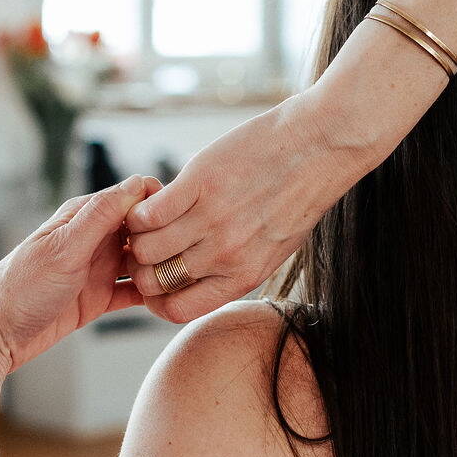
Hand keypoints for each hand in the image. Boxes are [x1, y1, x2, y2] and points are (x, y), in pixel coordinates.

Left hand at [0, 175, 160, 373]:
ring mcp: (97, 268)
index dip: (160, 207)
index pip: (135, 196)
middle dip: (166, 240)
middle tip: (181, 259)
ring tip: (179, 280)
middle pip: (145, 229)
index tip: (176, 225)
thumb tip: (139, 183)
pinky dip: (152, 295)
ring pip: (144, 261)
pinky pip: (135, 292)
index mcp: (84, 215)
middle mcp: (93, 238)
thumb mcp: (65, 247)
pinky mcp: (98, 298)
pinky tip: (168, 300)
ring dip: (161, 268)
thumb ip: (101, 216)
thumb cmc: (20, 286)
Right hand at [123, 93, 377, 322]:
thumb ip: (236, 265)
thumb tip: (196, 273)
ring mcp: (212, 219)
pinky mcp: (200, 183)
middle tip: (143, 242)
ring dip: (136, 234)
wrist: (321, 145)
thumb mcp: (274, 246)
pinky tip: (154, 196)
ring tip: (148, 217)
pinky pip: (149, 212)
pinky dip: (142, 207)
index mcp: (244, 276)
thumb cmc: (299, 193)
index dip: (154, 299)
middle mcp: (226, 255)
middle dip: (139, 265)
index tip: (154, 277)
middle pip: (153, 279)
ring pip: (144, 246)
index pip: (177, 310)